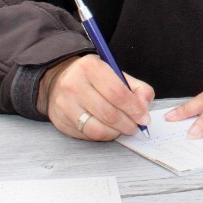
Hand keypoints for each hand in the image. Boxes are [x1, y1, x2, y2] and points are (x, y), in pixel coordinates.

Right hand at [38, 55, 154, 140]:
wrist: (59, 81)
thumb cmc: (92, 77)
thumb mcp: (115, 73)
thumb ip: (136, 88)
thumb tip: (144, 107)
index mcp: (90, 67)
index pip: (117, 92)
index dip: (134, 108)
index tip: (144, 117)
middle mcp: (74, 85)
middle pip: (108, 113)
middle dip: (127, 124)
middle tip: (135, 126)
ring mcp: (65, 104)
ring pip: (97, 128)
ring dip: (116, 132)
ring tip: (122, 128)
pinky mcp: (61, 121)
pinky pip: (87, 135)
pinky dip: (103, 135)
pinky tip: (107, 128)